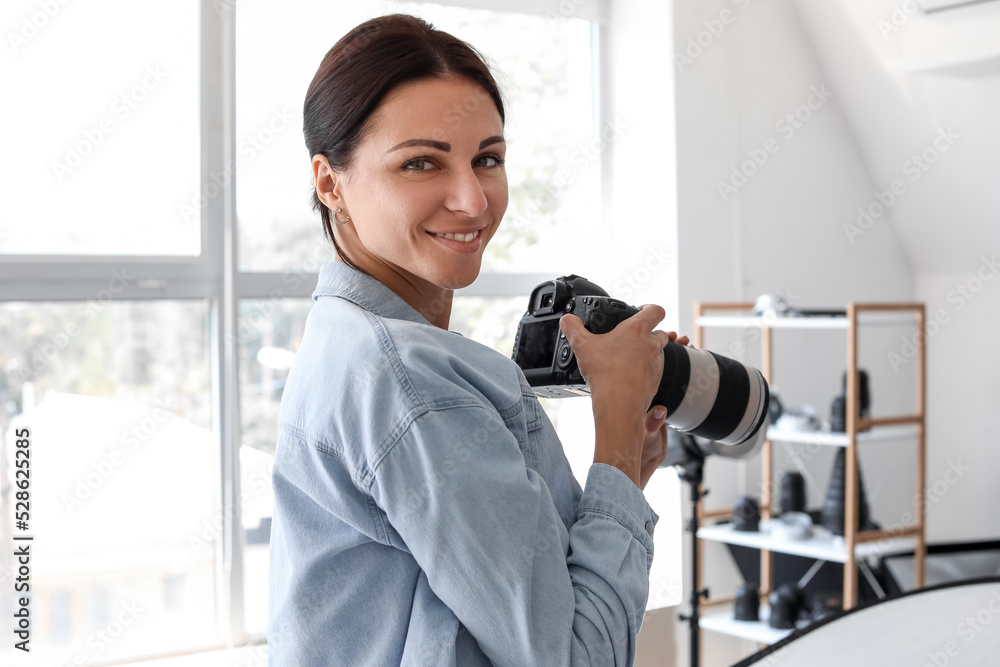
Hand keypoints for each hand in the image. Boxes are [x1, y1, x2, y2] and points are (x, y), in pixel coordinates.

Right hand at [559, 304, 685, 486]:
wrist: (619, 404)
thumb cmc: (605, 373)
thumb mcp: (582, 346)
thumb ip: (573, 328)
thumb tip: (567, 320)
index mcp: (637, 329)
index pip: (656, 310)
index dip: (650, 308)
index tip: (641, 311)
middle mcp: (651, 344)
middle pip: (660, 332)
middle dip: (648, 333)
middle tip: (631, 339)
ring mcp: (657, 362)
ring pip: (658, 352)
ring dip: (648, 352)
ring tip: (629, 359)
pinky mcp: (657, 379)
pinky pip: (656, 370)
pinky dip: (646, 370)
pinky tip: (631, 375)